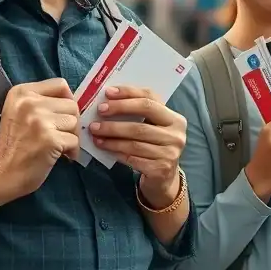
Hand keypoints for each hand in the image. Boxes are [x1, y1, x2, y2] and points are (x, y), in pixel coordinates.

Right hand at [0, 78, 80, 201]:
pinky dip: (72, 151)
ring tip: (60, 147)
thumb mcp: (18, 112)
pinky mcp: (50, 139)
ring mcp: (41, 120)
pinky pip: (74, 141)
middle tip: (63, 135)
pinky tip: (63, 157)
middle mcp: (30, 102)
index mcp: (22, 92)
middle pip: (71, 105)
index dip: (67, 100)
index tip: (63, 115)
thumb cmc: (10, 146)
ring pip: (74, 122)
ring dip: (71, 137)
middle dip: (71, 122)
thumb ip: (40, 102)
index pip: (60, 85)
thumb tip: (72, 103)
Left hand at [89, 86, 186, 208]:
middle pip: (141, 122)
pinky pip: (132, 158)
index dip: (128, 94)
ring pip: (134, 143)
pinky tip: (104, 147)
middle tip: (98, 113)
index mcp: (175, 118)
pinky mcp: (160, 169)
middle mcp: (176, 135)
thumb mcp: (153, 126)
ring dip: (111, 138)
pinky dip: (116, 152)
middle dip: (117, 116)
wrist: (164, 177)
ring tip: (95, 134)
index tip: (107, 93)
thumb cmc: (154, 145)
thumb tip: (108, 99)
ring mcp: (170, 154)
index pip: (150, 99)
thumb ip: (138, 112)